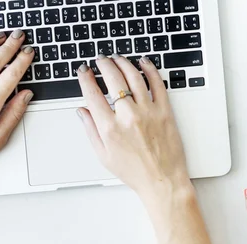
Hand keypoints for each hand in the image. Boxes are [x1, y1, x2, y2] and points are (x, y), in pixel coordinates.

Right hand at [76, 55, 189, 200]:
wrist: (162, 181)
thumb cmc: (135, 172)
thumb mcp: (104, 156)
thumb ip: (90, 131)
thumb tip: (81, 111)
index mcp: (110, 128)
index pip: (92, 93)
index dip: (85, 77)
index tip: (84, 71)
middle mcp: (128, 117)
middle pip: (112, 78)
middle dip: (103, 64)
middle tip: (100, 60)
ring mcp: (148, 112)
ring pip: (134, 76)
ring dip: (123, 63)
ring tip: (118, 59)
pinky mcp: (165, 112)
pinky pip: (158, 84)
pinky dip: (150, 69)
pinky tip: (144, 63)